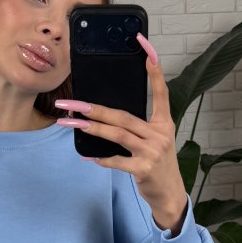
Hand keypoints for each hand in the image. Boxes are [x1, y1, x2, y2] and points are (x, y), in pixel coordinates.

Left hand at [54, 32, 188, 231]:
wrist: (169, 194)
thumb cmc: (157, 164)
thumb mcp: (155, 141)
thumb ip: (137, 127)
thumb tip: (105, 116)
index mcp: (163, 123)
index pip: (160, 92)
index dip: (154, 71)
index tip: (146, 48)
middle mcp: (160, 134)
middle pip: (123, 116)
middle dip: (95, 109)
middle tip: (71, 103)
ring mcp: (152, 152)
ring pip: (118, 135)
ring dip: (93, 129)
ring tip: (72, 124)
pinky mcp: (144, 169)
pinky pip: (117, 161)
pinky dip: (102, 159)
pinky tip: (89, 156)